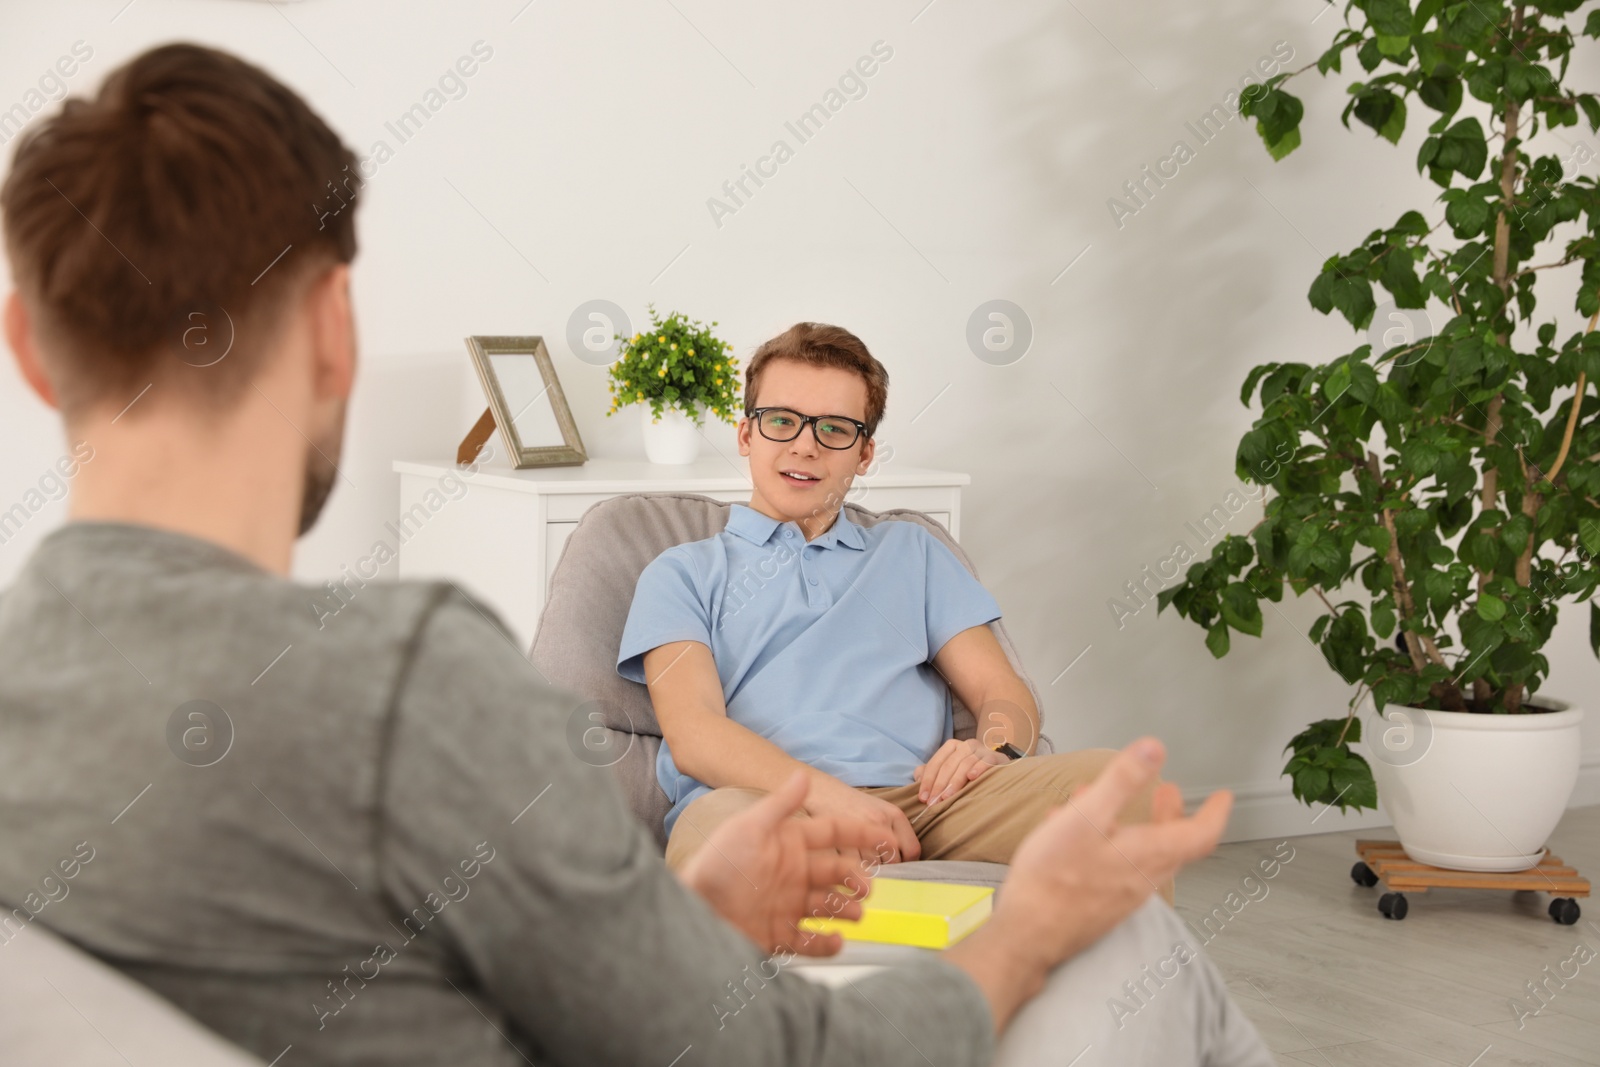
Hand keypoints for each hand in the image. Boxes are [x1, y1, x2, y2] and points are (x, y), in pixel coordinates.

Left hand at [675, 769, 884, 956]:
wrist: (692, 909)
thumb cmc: (718, 863)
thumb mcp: (749, 827)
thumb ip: (780, 804)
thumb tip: (803, 774)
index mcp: (789, 843)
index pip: (833, 833)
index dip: (861, 835)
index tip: (887, 841)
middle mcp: (792, 873)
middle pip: (836, 872)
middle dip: (856, 879)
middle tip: (868, 889)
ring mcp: (787, 904)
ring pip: (829, 906)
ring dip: (847, 909)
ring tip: (856, 914)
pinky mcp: (779, 935)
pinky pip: (811, 941)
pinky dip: (827, 943)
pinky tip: (836, 940)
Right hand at [802, 777, 922, 863]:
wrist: (824, 792)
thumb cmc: (855, 806)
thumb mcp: (882, 811)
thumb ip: (896, 834)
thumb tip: (906, 865)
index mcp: (895, 815)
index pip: (912, 851)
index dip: (906, 864)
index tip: (896, 866)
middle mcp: (880, 820)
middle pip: (894, 862)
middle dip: (887, 871)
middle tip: (876, 871)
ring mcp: (859, 828)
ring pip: (874, 867)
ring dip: (868, 874)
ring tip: (860, 871)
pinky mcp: (839, 838)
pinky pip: (851, 866)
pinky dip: (849, 872)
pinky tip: (845, 868)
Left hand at [913, 737, 1010, 804]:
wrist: (997, 768)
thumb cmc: (968, 772)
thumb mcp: (948, 771)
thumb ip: (931, 773)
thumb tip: (917, 777)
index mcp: (951, 747)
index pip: (935, 763)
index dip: (927, 781)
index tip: (923, 798)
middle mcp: (965, 745)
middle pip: (948, 765)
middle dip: (939, 785)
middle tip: (934, 802)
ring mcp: (980, 749)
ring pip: (964, 764)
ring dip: (954, 782)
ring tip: (947, 797)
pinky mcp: (994, 756)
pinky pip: (985, 761)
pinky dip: (978, 768)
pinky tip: (971, 778)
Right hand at [998, 737, 1229, 970]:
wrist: (1028, 936)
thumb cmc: (1053, 878)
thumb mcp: (1086, 817)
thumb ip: (1122, 781)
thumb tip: (1153, 748)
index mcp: (1148, 855)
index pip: (1200, 835)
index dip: (1215, 813)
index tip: (1223, 798)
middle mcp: (1142, 878)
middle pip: (1171, 844)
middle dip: (1170, 813)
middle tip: (1167, 791)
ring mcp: (1122, 895)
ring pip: (1141, 855)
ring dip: (1135, 825)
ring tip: (1113, 804)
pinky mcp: (1101, 904)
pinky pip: (1116, 868)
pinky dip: (1108, 843)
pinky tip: (1075, 833)